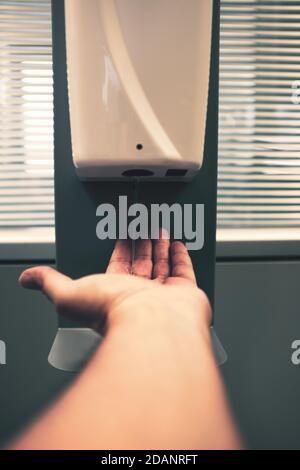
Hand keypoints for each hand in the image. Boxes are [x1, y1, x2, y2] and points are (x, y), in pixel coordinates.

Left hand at [19, 234, 210, 334]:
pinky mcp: (185, 294)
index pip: (117, 266)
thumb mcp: (69, 292)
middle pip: (140, 263)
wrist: (152, 323)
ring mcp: (163, 295)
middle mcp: (139, 296)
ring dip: (159, 245)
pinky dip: (180, 257)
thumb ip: (51, 282)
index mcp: (114, 294)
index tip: (122, 234)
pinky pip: (183, 271)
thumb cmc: (114, 312)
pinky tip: (177, 244)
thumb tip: (29, 279)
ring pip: (160, 264)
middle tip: (142, 225)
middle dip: (140, 243)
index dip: (119, 249)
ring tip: (158, 228)